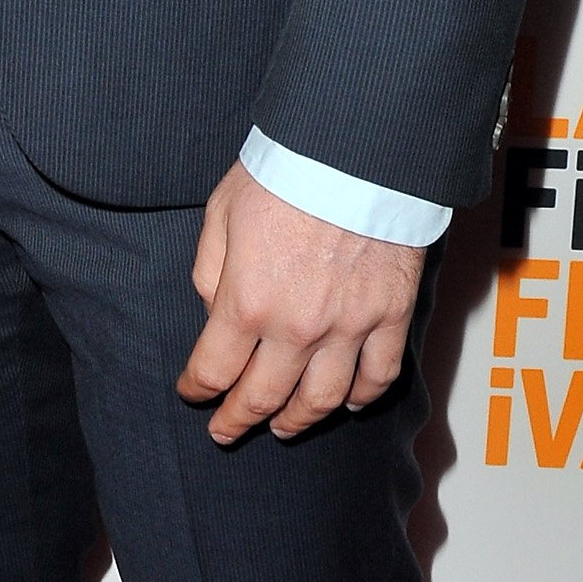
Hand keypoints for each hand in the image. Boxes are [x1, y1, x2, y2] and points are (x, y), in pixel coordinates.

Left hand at [177, 162, 423, 443]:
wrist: (354, 150)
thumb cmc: (284, 171)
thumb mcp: (221, 212)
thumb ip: (210, 269)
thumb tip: (212, 310)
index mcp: (247, 302)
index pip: (214, 369)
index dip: (198, 389)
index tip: (192, 393)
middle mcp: (296, 328)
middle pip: (264, 397)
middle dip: (239, 419)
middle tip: (226, 431)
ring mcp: (348, 327)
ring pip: (322, 400)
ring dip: (298, 420)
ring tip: (282, 427)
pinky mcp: (390, 316)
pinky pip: (378, 376)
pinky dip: (363, 397)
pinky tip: (349, 403)